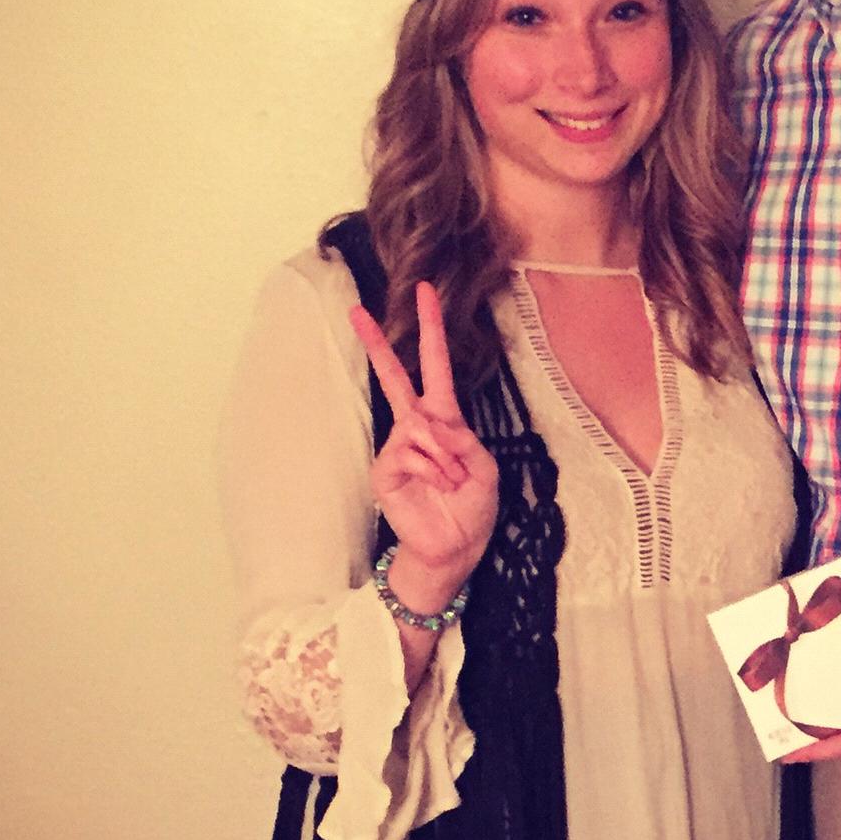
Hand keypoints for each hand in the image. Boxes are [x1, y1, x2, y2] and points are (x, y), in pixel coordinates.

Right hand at [349, 281, 497, 604]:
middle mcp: (416, 427)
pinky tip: (438, 487)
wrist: (454, 547)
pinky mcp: (385, 469)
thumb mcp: (484, 466)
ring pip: (421, 427)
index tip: (424, 292)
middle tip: (356, 308)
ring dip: (448, 457)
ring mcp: (397, 447)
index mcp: (445, 419)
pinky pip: (412, 452)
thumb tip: (429, 425)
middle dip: (377, 342)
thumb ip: (461, 437)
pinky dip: (435, 470)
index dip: (430, 329)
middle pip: (393, 376)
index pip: (434, 366)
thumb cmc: (471, 507)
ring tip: (453, 482)